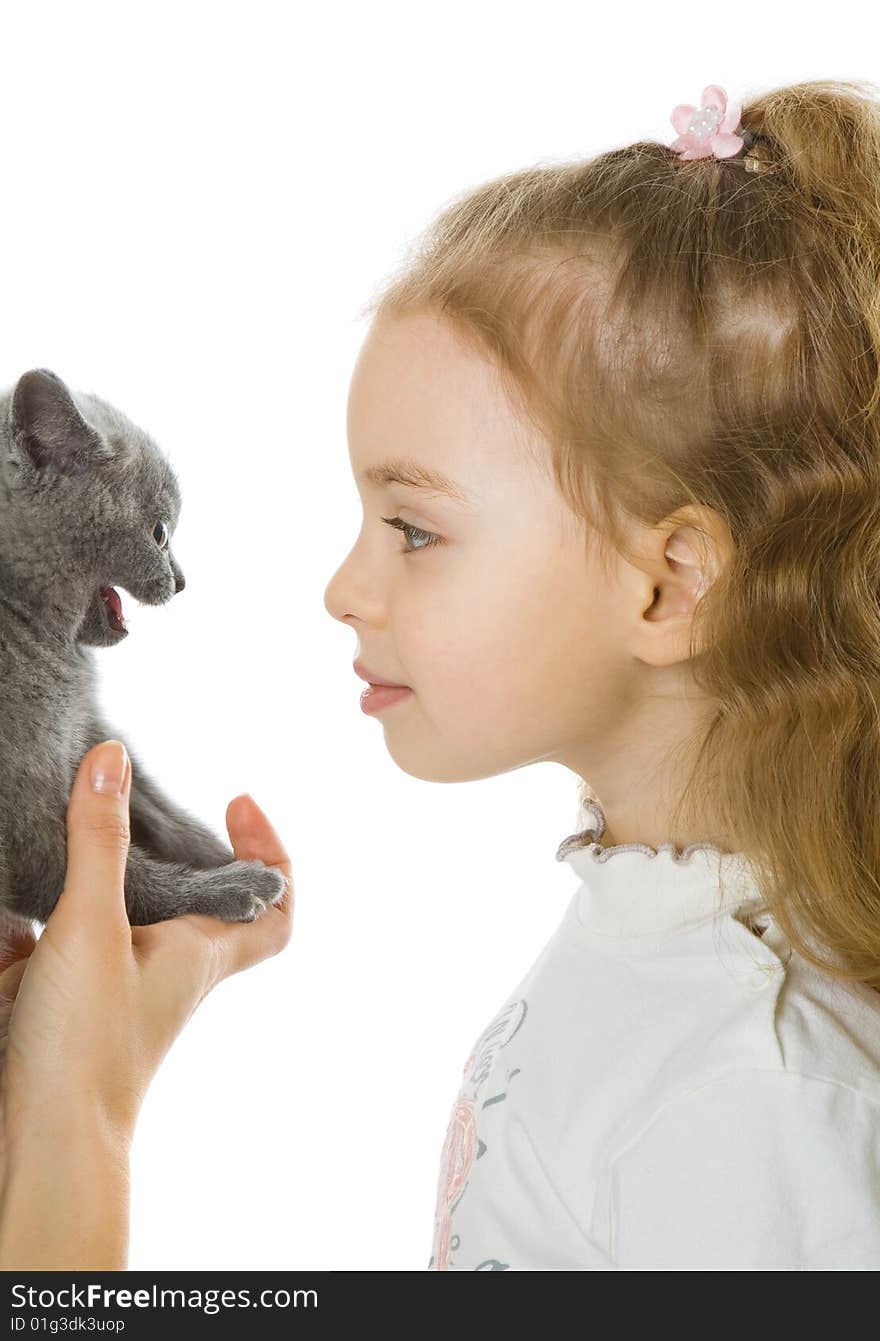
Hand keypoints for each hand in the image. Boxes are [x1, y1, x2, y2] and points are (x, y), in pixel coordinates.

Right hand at [0, 739, 293, 1163]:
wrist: (42, 1144)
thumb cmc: (88, 1047)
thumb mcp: (92, 926)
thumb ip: (99, 842)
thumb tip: (113, 760)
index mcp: (203, 950)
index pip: (275, 905)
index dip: (272, 852)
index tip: (236, 801)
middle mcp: (172, 967)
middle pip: (206, 901)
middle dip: (187, 846)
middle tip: (146, 799)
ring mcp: (121, 986)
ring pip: (138, 915)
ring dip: (117, 868)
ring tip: (81, 819)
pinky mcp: (71, 1001)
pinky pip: (76, 938)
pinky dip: (60, 902)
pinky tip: (25, 880)